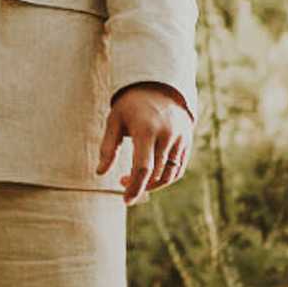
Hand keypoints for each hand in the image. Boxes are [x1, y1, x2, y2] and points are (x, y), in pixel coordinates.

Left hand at [98, 84, 194, 203]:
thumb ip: (108, 147)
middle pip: (156, 174)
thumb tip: (100, 173)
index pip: (143, 168)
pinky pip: (178, 169)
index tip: (125, 199)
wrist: (159, 87)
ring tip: (136, 179)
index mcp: (146, 130)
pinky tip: (151, 175)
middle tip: (123, 182)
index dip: (134, 187)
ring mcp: (180, 139)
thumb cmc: (131, 106)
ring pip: (169, 175)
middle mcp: (167, 135)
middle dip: (139, 185)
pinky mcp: (187, 142)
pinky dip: (165, 178)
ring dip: (153, 184)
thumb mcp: (114, 121)